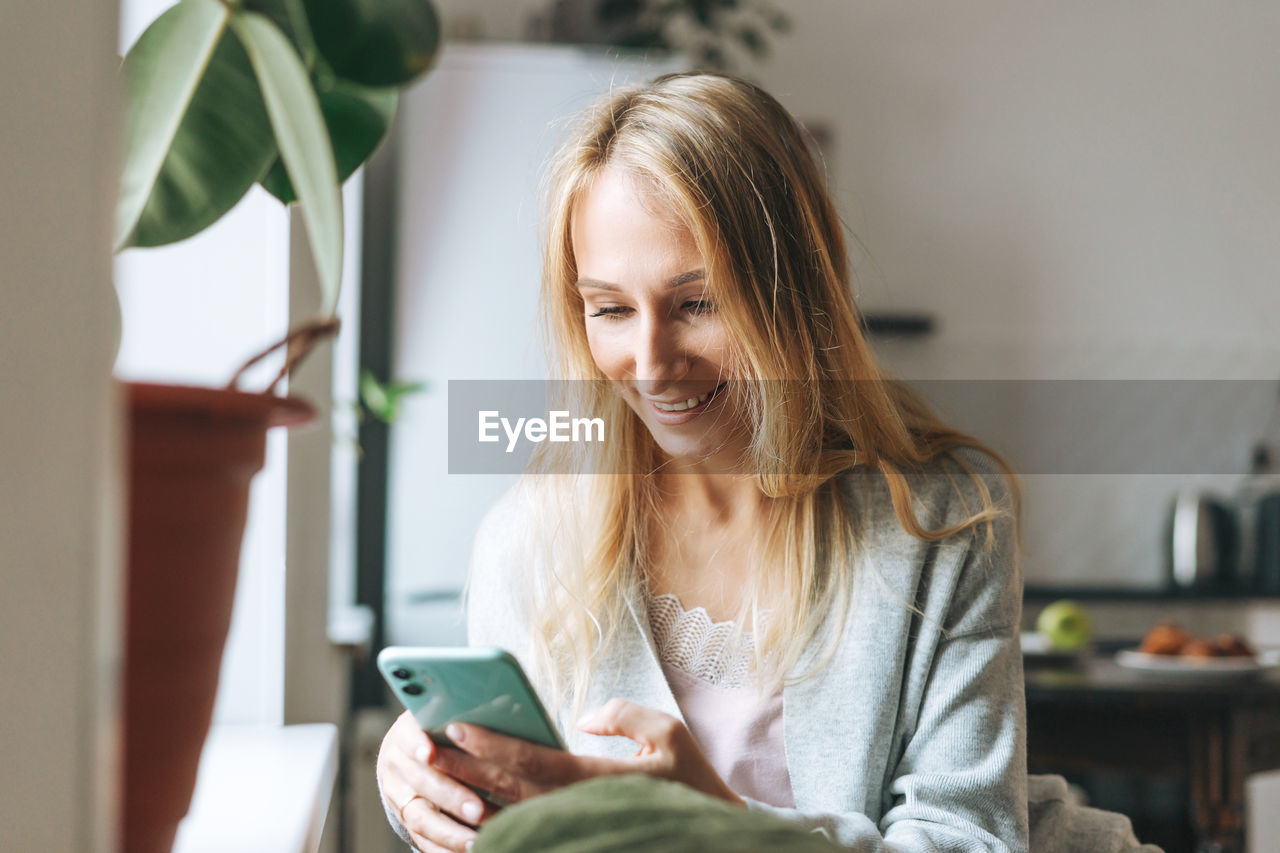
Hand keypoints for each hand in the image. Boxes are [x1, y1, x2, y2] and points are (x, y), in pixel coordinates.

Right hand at [376, 710, 498, 851]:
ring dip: (450, 832)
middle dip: (451, 797)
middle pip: (421, 783)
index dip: (417, 743)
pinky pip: (424, 841)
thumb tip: (501, 701)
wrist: (416, 746)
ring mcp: (398, 795)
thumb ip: (464, 711)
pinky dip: (444, 850)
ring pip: (421, 819)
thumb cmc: (444, 724)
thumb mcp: (447, 712)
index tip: (430, 751)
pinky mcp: (408, 820)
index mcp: (406, 730)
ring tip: (478, 841)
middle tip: (479, 809)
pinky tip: (470, 851)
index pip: (409, 734)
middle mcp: (395, 764)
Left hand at [428, 698, 743, 809]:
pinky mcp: (575, 839)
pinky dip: (493, 824)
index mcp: (602, 781)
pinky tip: (467, 810)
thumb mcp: (670, 734)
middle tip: (428, 748)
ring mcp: (577, 830)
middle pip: (509, 791)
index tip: (459, 725)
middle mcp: (582, 811)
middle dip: (466, 768)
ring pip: (511, 817)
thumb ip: (625, 716)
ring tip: (437, 776)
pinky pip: (527, 835)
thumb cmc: (691, 783)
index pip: (533, 763)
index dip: (493, 744)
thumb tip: (582, 719)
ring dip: (471, 795)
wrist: (710, 840)